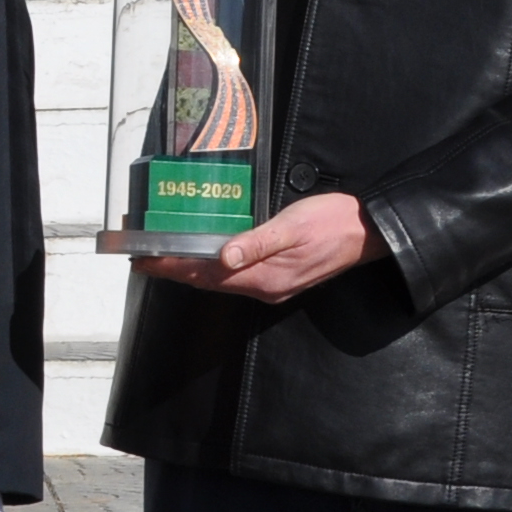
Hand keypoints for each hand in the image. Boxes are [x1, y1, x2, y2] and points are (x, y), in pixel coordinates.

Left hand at [139, 190, 377, 302]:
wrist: (369, 233)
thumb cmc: (331, 223)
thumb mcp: (292, 227)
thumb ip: (257, 243)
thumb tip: (223, 257)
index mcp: (263, 278)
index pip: (204, 276)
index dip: (171, 268)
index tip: (142, 260)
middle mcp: (264, 288)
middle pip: (207, 281)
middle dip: (174, 268)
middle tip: (143, 255)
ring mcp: (272, 285)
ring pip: (221, 279)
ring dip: (192, 268)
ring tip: (166, 253)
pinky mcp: (280, 277)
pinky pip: (237, 275)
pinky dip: (215, 265)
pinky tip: (207, 252)